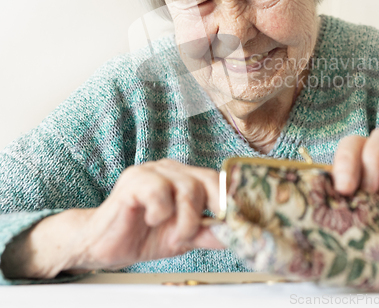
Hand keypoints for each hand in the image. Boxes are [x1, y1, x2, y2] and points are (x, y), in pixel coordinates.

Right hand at [71, 159, 223, 271]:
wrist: (102, 245)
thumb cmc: (143, 235)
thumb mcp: (183, 238)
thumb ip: (208, 233)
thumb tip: (235, 235)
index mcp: (185, 178)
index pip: (216, 179)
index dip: (230, 198)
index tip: (239, 220)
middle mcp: (171, 169)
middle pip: (206, 180)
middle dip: (209, 211)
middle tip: (197, 233)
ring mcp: (152, 171)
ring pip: (187, 187)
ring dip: (186, 220)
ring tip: (174, 236)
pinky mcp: (133, 180)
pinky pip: (159, 191)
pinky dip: (161, 212)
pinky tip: (150, 219)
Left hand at [332, 128, 378, 265]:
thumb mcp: (361, 219)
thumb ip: (342, 208)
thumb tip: (316, 206)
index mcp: (357, 168)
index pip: (338, 152)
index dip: (334, 164)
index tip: (333, 190)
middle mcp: (377, 159)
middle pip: (357, 140)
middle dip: (347, 159)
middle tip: (345, 188)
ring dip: (372, 161)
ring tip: (370, 191)